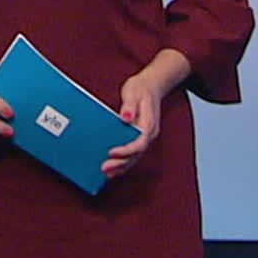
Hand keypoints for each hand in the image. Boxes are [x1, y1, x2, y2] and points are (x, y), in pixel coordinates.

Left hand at [104, 50, 190, 177]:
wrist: (152, 85)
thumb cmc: (142, 88)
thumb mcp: (134, 92)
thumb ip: (129, 105)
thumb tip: (125, 117)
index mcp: (148, 124)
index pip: (139, 143)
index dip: (126, 150)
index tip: (111, 153)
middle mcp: (148, 133)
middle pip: (136, 154)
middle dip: (120, 163)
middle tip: (104, 168)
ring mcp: (145, 137)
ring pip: (135, 156)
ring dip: (121, 166)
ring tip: (107, 173)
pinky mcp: (139, 137)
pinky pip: (133, 153)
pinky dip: (124, 161)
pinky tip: (114, 168)